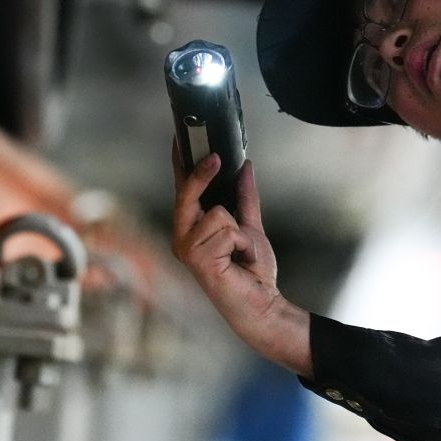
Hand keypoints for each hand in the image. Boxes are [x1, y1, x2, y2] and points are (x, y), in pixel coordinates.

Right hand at [171, 142, 310, 375]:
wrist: (262, 304)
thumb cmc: (252, 272)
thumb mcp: (251, 227)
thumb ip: (245, 198)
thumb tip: (244, 166)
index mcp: (192, 228)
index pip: (183, 188)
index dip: (180, 162)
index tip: (179, 136)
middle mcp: (182, 237)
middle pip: (188, 193)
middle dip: (203, 174)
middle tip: (217, 157)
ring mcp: (187, 249)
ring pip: (218, 214)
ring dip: (239, 232)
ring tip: (241, 252)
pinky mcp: (198, 260)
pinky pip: (227, 231)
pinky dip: (243, 243)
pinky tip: (240, 261)